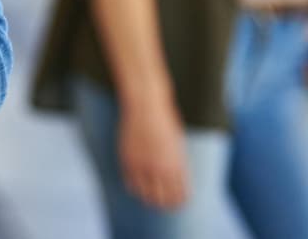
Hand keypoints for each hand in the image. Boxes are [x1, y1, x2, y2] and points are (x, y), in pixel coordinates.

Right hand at [117, 93, 188, 208]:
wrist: (146, 103)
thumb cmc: (165, 120)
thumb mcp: (177, 143)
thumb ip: (176, 164)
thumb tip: (176, 181)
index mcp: (176, 166)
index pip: (179, 195)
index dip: (179, 202)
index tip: (177, 203)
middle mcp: (160, 169)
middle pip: (163, 200)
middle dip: (164, 204)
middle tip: (163, 204)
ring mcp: (142, 165)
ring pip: (145, 195)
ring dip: (148, 198)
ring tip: (150, 198)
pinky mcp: (128, 160)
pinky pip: (130, 184)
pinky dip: (135, 188)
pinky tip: (138, 185)